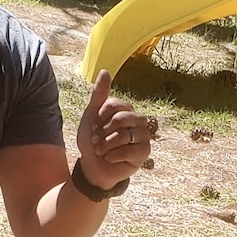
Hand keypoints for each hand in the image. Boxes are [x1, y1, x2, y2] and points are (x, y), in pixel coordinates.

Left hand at [74, 70, 156, 190]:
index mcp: (126, 110)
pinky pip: (129, 151)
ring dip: (106, 145)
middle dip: (103, 132)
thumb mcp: (92, 116)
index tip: (94, 127)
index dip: (100, 117)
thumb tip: (105, 70)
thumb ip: (99, 95)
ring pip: (124, 135)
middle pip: (120, 119)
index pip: (114, 105)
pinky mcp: (144, 153)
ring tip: (101, 151)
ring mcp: (143, 137)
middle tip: (96, 141)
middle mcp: (138, 121)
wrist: (92, 166)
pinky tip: (109, 159)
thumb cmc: (93, 141)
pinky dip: (113, 156)